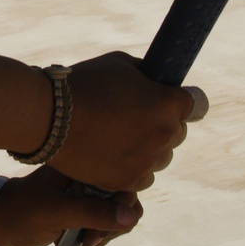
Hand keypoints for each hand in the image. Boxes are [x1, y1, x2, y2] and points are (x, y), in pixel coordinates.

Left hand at [0, 167, 142, 245]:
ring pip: (118, 213)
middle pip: (125, 198)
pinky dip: (98, 235)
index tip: (97, 229)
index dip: (121, 207)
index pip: (123, 180)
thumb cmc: (21, 212)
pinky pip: (106, 221)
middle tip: (88, 239)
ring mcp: (87, 191)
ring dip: (105, 232)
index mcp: (82, 164)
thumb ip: (93, 213)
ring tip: (81, 241)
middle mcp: (88, 174)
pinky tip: (77, 241)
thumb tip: (131, 216)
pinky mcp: (84, 206)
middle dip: (112, 224)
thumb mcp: (56, 213)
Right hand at [49, 51, 204, 192]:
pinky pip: (143, 176)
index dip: (180, 100)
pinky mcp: (127, 181)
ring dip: (148, 148)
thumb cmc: (84, 84)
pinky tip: (113, 153)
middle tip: (134, 116)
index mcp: (168, 104)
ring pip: (161, 157)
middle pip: (177, 132)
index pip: (196, 104)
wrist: (48, 117)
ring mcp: (147, 162)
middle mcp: (164, 135)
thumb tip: (155, 84)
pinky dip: (132, 167)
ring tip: (119, 136)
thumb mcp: (120, 64)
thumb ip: (146, 77)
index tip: (170, 100)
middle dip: (161, 123)